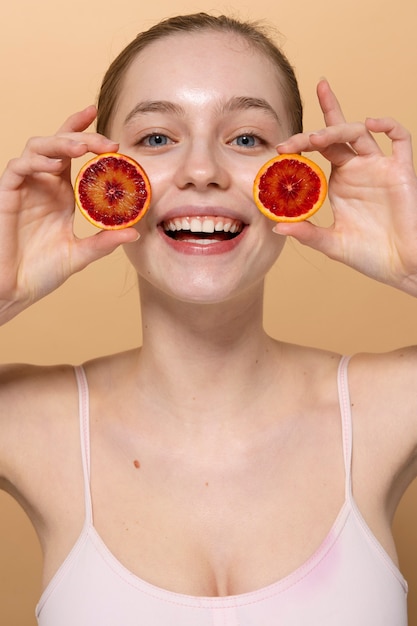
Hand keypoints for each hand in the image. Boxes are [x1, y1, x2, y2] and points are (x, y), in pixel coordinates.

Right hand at [0, 107, 138, 322]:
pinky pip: (18, 168)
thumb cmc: (42, 271)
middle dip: (83, 137)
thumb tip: (134, 233)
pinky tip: (54, 166)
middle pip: (59, 145)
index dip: (83, 131)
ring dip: (60, 143)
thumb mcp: (80, 255)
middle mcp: (44, 185)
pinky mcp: (7, 195)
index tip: (102, 120)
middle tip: (108, 143)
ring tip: (82, 148)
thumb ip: (104, 243)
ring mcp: (25, 188)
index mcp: (62, 192)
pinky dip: (36, 162)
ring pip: (38, 148)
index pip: (72, 152)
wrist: (15, 290)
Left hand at [274, 79, 416, 295]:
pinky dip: (388, 125)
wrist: (400, 266)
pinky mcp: (402, 170)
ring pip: (360, 133)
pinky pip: (400, 139)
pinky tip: (370, 123)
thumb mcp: (332, 244)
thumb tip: (277, 227)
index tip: (280, 149)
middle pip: (337, 134)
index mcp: (339, 182)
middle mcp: (357, 170)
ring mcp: (379, 167)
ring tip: (316, 139)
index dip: (301, 144)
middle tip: (290, 139)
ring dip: (338, 129)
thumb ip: (308, 234)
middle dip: (316, 127)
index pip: (318, 151)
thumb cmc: (369, 255)